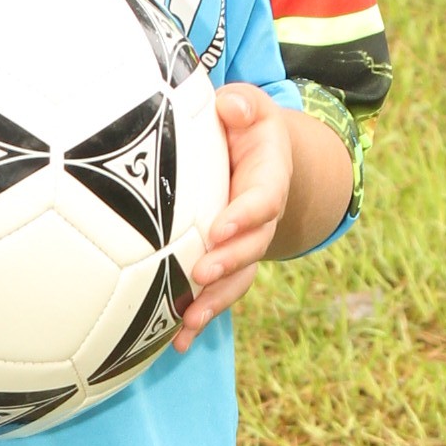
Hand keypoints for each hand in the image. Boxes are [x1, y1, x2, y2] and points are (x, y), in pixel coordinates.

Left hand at [173, 85, 296, 349]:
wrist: (256, 154)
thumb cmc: (242, 124)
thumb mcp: (248, 106)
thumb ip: (243, 104)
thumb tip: (232, 106)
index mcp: (268, 178)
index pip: (263, 199)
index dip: (245, 216)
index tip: (220, 227)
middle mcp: (262, 219)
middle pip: (252, 246)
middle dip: (228, 263)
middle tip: (201, 275)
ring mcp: (246, 245)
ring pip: (237, 279)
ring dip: (215, 302)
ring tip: (189, 323)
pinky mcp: (226, 262)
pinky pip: (218, 293)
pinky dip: (199, 317)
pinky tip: (176, 341)